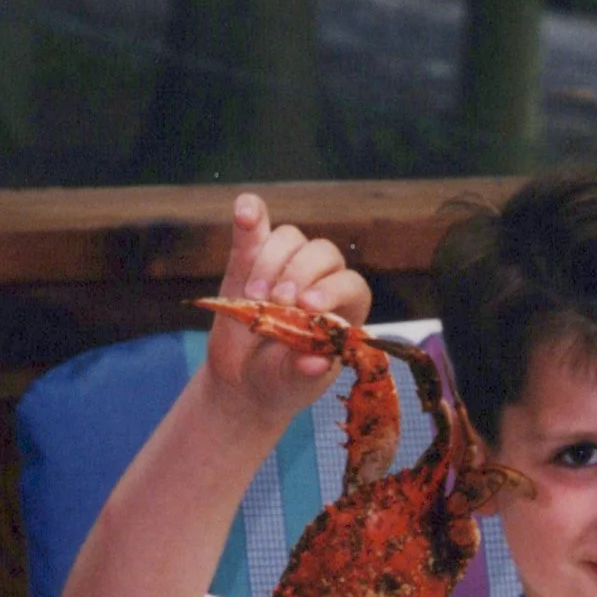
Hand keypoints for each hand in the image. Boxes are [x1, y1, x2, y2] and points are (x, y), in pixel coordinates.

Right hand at [206, 192, 372, 416]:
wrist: (243, 381)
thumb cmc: (280, 383)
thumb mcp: (293, 384)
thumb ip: (304, 372)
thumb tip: (315, 362)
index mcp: (344, 311)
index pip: (353, 284)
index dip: (333, 289)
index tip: (308, 307)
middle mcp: (320, 281)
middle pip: (322, 253)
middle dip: (299, 274)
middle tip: (277, 303)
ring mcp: (285, 266)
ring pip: (290, 239)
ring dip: (271, 261)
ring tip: (254, 298)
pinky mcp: (250, 258)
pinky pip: (255, 227)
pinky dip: (250, 215)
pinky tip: (244, 212)